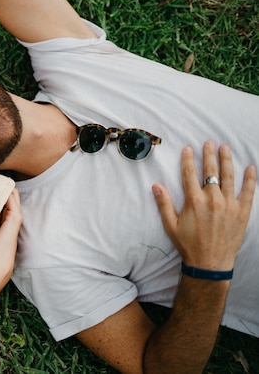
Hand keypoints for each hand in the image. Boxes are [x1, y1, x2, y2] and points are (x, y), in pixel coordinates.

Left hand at [0, 189, 21, 272]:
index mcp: (8, 220)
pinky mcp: (15, 217)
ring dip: (3, 186)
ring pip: (13, 194)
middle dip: (1, 186)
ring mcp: (16, 216)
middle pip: (12, 195)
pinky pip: (11, 198)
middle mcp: (14, 217)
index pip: (7, 201)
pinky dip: (4, 190)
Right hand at [152, 141, 255, 270]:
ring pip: (229, 177)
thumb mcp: (170, 225)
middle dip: (209, 155)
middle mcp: (212, 200)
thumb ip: (163, 204)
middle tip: (209, 142)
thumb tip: (155, 186)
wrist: (210, 263)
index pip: (189, 174)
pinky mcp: (242, 212)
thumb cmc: (188, 244)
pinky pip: (248, 192)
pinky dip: (250, 179)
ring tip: (225, 148)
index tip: (188, 149)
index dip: (188, 160)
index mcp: (194, 201)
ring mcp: (229, 205)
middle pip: (211, 171)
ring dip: (227, 161)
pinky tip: (250, 168)